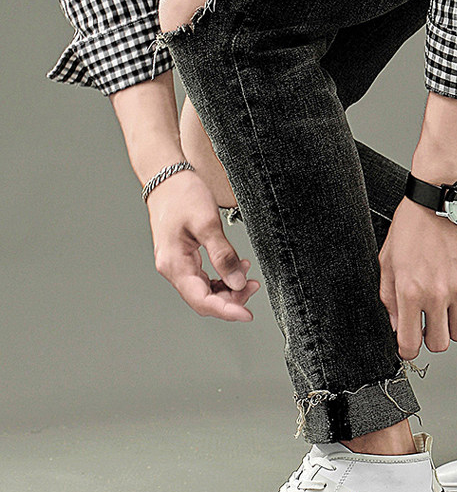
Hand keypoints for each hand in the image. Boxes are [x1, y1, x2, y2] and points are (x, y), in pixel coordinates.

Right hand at [147, 168, 260, 320]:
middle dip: (231, 299)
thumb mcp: (207, 223)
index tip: (248, 315)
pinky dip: (222, 278)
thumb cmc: (183, 195)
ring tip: (249, 276)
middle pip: (204, 300)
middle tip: (254, 285)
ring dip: (228, 289)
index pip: (202, 300)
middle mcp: (172, 269)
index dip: (227, 310)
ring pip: (205, 291)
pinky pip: (204, 279)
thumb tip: (237, 283)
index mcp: (174, 264)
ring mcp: (177, 265)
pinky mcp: (184, 259)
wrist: (167, 176)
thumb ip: (223, 256)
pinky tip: (237, 268)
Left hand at [378, 197, 456, 359]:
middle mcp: (435, 295)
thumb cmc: (414, 224)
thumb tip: (396, 323)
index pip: (409, 343)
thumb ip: (388, 297)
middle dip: (430, 339)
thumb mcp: (387, 260)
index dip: (407, 350)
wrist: (441, 199)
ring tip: (446, 312)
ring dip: (452, 327)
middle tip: (428, 326)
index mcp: (409, 291)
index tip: (409, 346)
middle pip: (438, 344)